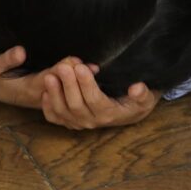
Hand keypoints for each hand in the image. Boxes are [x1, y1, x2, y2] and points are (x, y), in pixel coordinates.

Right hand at [0, 46, 95, 108]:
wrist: (2, 90)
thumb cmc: (0, 75)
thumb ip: (7, 59)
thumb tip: (21, 51)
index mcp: (29, 88)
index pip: (49, 79)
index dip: (62, 70)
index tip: (74, 59)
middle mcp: (42, 96)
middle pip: (63, 88)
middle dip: (76, 76)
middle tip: (90, 65)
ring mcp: (50, 98)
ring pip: (68, 94)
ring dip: (82, 83)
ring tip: (94, 70)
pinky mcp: (55, 98)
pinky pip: (70, 96)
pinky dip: (81, 88)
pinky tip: (92, 77)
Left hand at [41, 62, 160, 129]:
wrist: (129, 112)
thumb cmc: (137, 101)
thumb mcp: (146, 97)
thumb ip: (143, 94)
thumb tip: (137, 88)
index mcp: (110, 114)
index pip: (95, 100)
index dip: (86, 85)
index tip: (80, 67)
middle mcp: (93, 122)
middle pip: (76, 105)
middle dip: (68, 85)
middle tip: (63, 66)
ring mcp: (79, 123)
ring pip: (63, 112)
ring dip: (55, 94)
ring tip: (50, 75)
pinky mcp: (70, 121)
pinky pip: (55, 118)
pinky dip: (48, 107)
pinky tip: (44, 91)